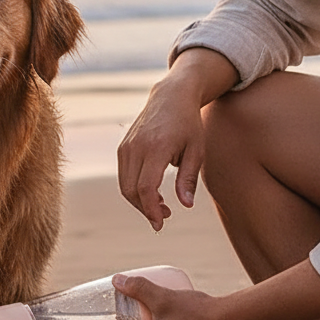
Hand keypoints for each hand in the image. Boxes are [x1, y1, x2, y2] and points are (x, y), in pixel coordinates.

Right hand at [117, 49, 237, 230]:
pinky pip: (124, 176)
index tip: (160, 223)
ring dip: (140, 201)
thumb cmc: (188, 124)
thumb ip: (188, 178)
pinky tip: (152, 193)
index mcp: (156, 147)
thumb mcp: (196, 150)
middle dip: (145, 209)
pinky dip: (135, 190)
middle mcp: (137, 147)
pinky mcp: (123, 148)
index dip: (150, 209)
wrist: (171, 96)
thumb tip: (185, 205)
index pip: (145, 187)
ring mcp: (126, 147)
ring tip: (161, 207)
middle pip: (131, 190)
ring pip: (125, 185)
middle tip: (164, 218)